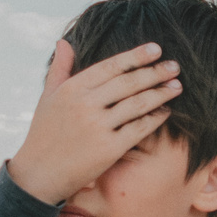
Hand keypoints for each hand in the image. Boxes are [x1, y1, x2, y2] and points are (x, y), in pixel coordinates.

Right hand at [7, 38, 182, 204]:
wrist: (39, 174)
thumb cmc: (44, 134)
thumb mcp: (47, 98)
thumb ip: (59, 69)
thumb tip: (64, 42)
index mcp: (72, 89)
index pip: (111, 66)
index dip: (136, 56)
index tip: (156, 49)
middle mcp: (85, 105)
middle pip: (129, 83)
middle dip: (155, 72)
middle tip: (175, 66)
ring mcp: (98, 127)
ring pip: (138, 104)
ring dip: (161, 93)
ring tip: (177, 86)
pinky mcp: (109, 149)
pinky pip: (139, 129)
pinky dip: (155, 119)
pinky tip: (166, 112)